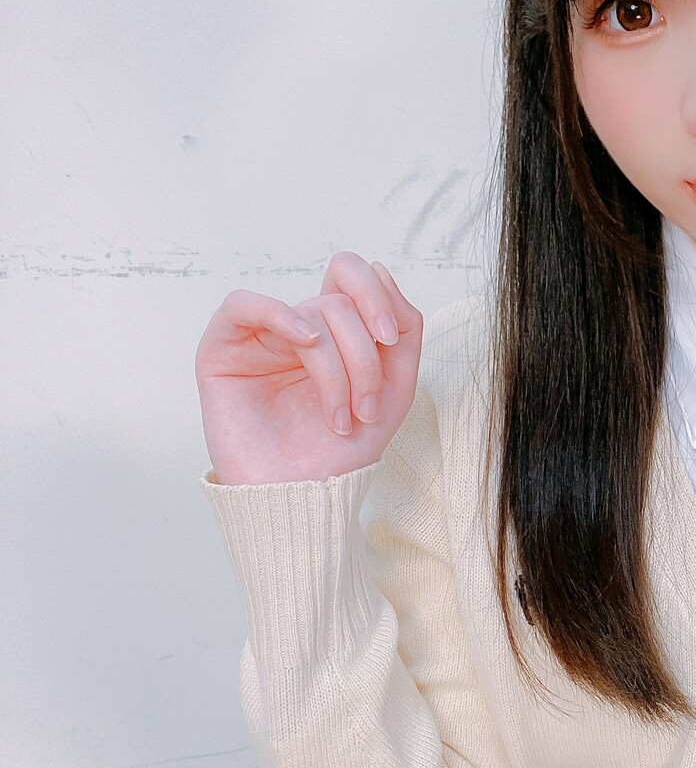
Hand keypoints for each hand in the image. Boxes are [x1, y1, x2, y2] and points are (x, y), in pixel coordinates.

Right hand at [196, 253, 422, 484]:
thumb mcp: (395, 388)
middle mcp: (296, 330)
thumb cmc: (342, 450)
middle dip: (363, 355)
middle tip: (366, 407)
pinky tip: (306, 342)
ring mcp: (260, 338)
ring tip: (341, 416)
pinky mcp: (221, 350)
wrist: (303, 497)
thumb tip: (382, 270)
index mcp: (334, 333)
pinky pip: (243, 305)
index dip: (378, 295)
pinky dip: (280, 315)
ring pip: (308, 313)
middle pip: (338, 302)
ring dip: (336, 366)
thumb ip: (403, 329)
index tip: (390, 338)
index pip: (352, 278)